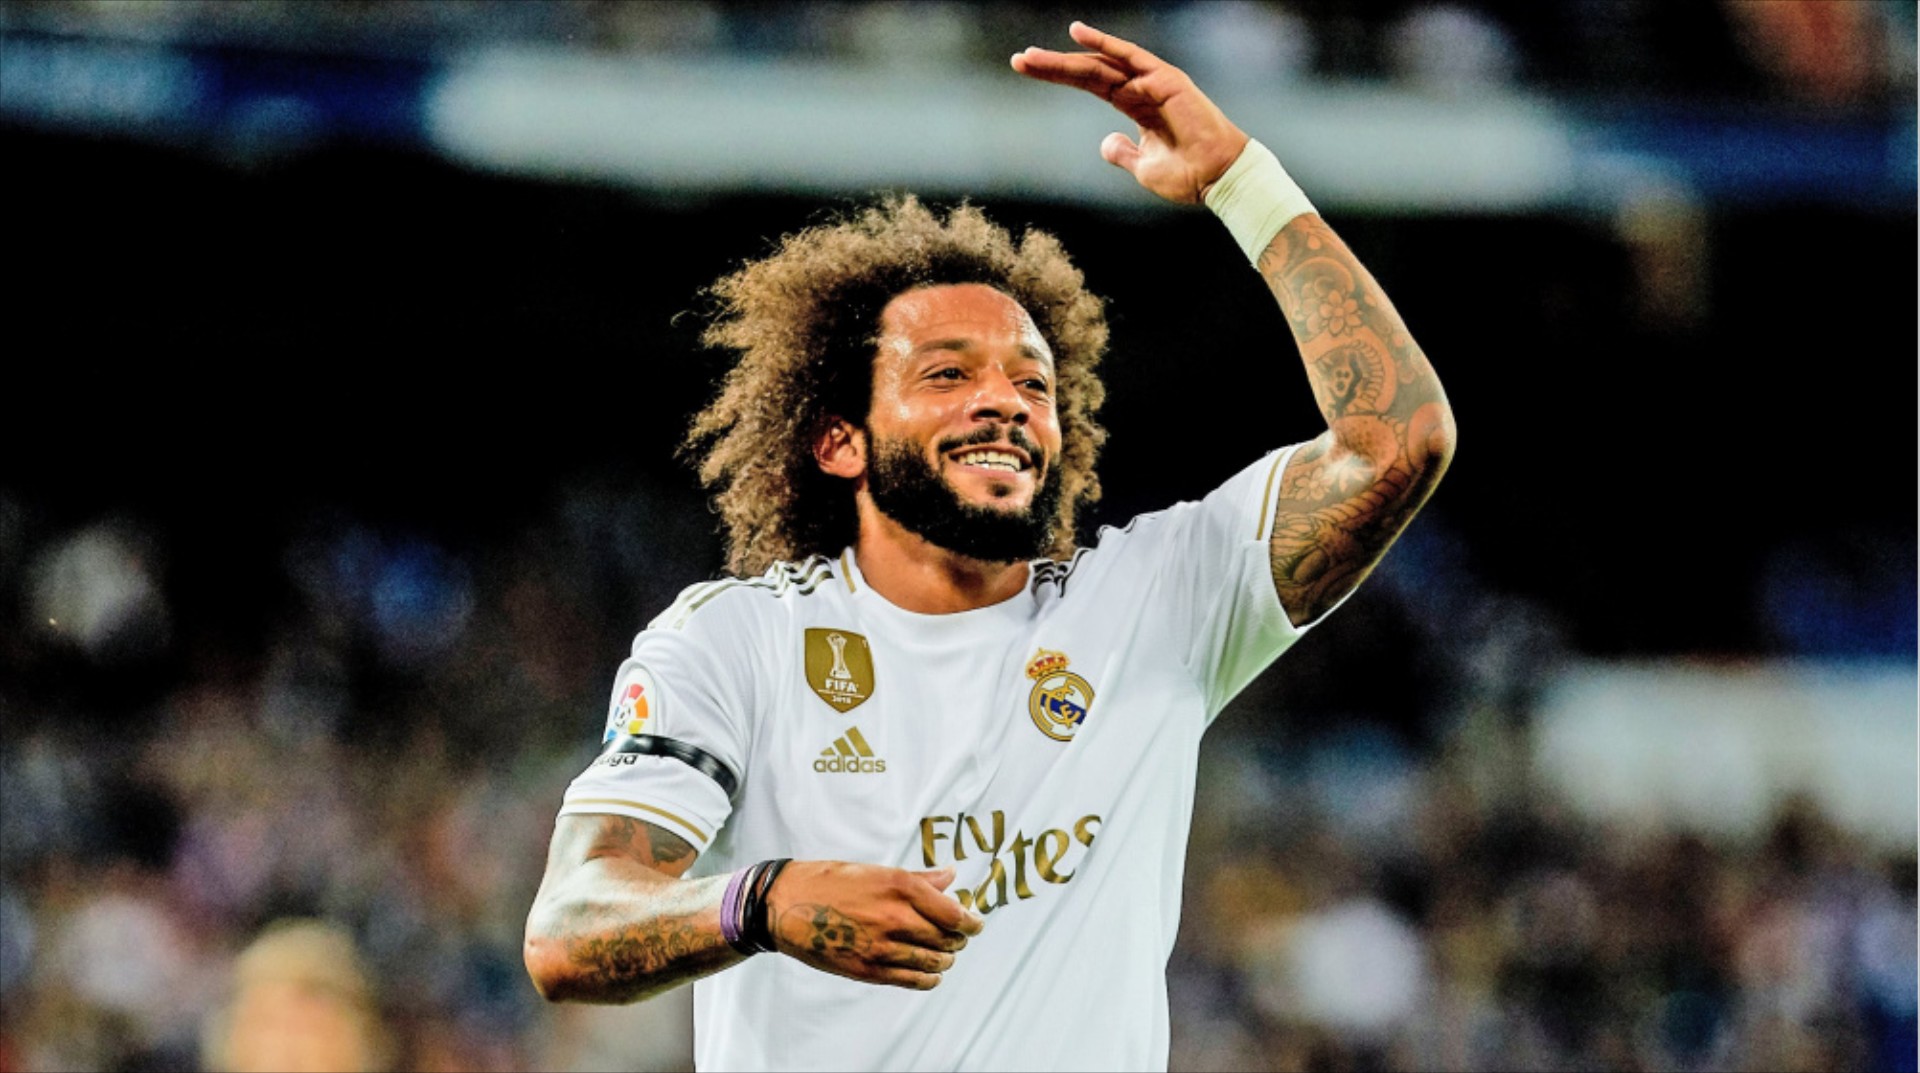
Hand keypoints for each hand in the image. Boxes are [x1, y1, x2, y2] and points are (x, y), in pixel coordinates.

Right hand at [768, 861, 984, 989]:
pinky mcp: (867, 970)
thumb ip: (917, 878)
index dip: (971, 922)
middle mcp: (894, 917)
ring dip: (945, 960)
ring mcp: (880, 947)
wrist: (785, 905)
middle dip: (958, 940)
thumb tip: (950, 876)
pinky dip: (928, 978)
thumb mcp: (875, 870)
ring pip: (932, 961)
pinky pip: (911, 980)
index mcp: (899, 886)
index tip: (976, 923)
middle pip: (946, 939)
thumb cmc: (829, 881)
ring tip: (946, 955)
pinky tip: (931, 974)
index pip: (952, 913)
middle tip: (959, 938)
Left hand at [1012, 21, 1249, 204]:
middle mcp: (1141, 88)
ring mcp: (1153, 81)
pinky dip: (1105, 43)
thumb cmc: (1187, 174)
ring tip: (1031, 56)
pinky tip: (1078, 33)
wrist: (1217, 178)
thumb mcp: (1143, 167)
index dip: (1058, 75)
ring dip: (1066, 58)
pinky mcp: (1165, 79)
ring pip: (1102, 63)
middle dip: (1053, 66)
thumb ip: (1123, 153)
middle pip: (1089, 70)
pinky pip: (1130, 57)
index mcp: (1135, 105)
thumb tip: (1105, 143)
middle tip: (1019, 60)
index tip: (1025, 69)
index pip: (1090, 83)